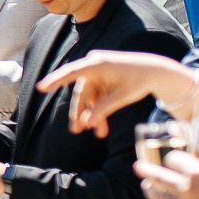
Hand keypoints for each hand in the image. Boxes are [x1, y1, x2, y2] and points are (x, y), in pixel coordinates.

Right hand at [37, 51, 196, 137]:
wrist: (156, 71)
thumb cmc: (139, 80)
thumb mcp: (121, 97)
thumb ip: (102, 110)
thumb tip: (87, 124)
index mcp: (97, 64)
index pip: (71, 73)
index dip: (54, 81)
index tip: (41, 88)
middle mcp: (93, 65)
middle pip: (81, 93)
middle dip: (80, 113)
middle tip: (76, 131)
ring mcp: (97, 72)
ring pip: (89, 97)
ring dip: (92, 114)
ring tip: (98, 133)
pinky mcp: (102, 78)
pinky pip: (96, 96)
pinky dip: (99, 109)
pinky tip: (101, 125)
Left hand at [128, 149, 198, 198]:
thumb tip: (183, 169)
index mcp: (198, 172)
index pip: (172, 159)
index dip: (171, 160)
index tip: (173, 162)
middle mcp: (187, 188)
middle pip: (157, 176)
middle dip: (145, 170)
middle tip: (139, 167)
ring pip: (155, 196)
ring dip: (150, 191)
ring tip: (149, 188)